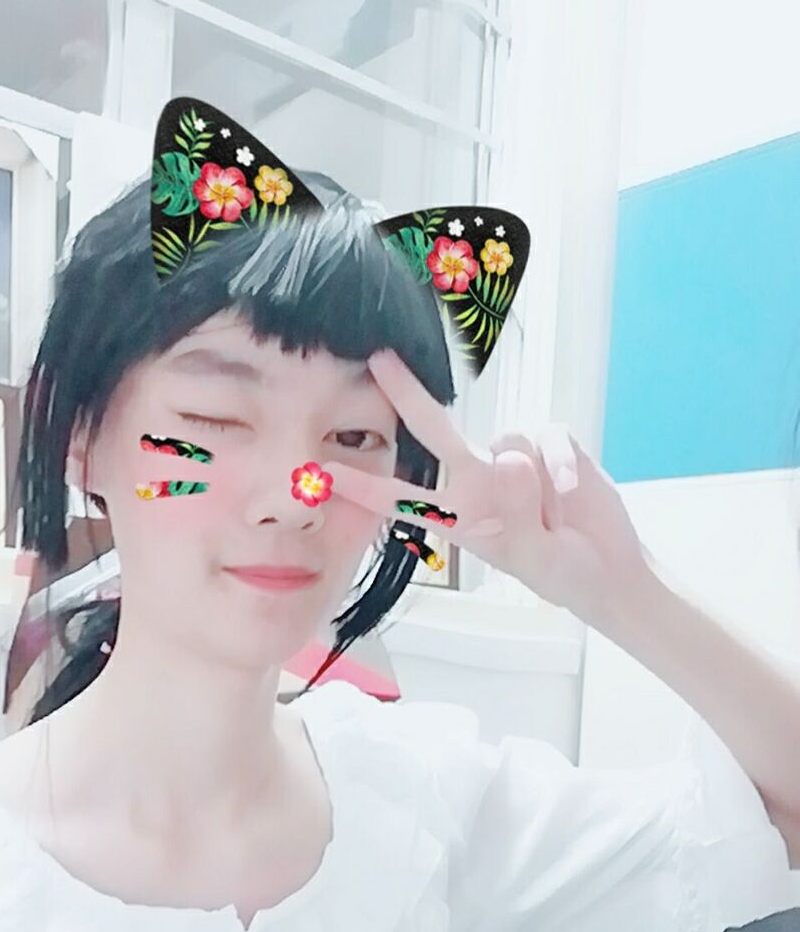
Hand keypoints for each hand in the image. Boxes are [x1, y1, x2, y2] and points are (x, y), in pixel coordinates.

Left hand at [324, 348, 649, 627]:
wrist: (610, 569)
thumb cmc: (562, 572)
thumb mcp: (536, 557)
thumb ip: (519, 512)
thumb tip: (512, 458)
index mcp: (460, 517)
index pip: (402, 498)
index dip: (363, 485)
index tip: (321, 474)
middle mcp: (479, 481)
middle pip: (435, 431)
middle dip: (405, 394)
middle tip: (377, 359)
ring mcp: (515, 459)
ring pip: (509, 443)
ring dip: (535, 487)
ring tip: (556, 521)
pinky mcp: (551, 445)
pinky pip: (547, 440)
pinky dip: (559, 467)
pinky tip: (571, 495)